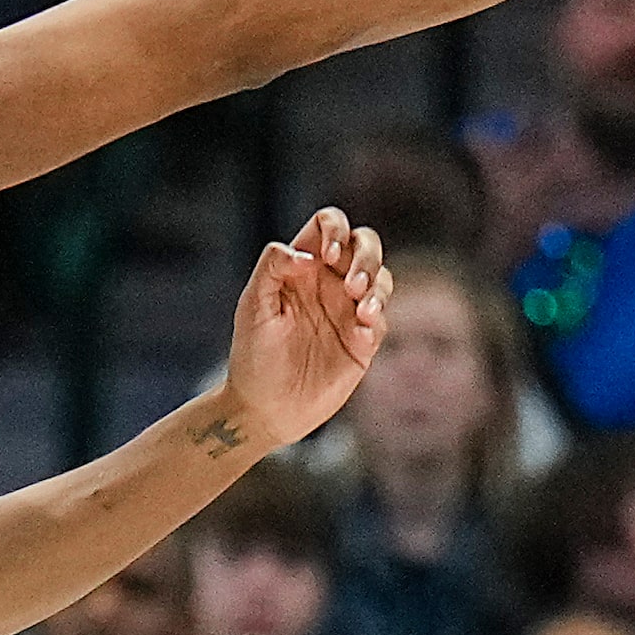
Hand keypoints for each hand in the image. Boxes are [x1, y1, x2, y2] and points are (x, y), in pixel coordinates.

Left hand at [222, 207, 390, 445]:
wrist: (266, 408)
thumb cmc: (253, 355)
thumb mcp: (252, 308)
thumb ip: (271, 269)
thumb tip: (303, 253)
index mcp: (302, 267)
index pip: (328, 226)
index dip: (335, 229)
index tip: (326, 257)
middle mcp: (329, 282)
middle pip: (365, 244)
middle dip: (366, 256)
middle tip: (351, 286)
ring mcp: (349, 310)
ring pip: (382, 278)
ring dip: (377, 287)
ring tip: (362, 311)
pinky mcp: (363, 341)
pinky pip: (382, 320)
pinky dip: (376, 320)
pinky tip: (359, 335)